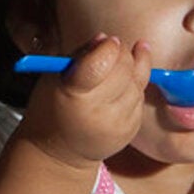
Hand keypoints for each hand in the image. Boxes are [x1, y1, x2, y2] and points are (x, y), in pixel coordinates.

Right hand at [16, 33, 150, 169]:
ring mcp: (117, 125)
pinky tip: (122, 84)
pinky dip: (134, 87)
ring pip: (137, 83)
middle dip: (122, 53)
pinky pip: (140, 99)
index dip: (109, 48)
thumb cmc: (53, 107)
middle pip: (124, 70)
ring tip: (118, 65)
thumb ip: (81, 56)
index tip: (108, 42)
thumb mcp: (56, 77)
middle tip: (114, 48)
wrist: (59, 153)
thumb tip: (105, 39)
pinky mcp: (129, 132)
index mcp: (74, 96)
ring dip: (131, 69)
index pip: (99, 64)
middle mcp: (98, 113)